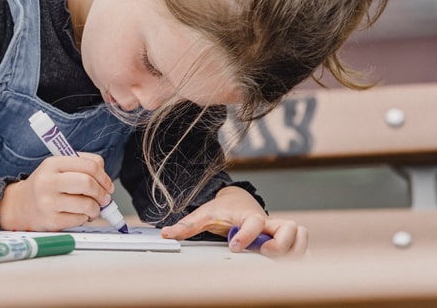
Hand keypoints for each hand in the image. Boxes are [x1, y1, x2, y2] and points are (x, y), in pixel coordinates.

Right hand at [0, 152, 114, 231]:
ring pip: (88, 205)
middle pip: (89, 183)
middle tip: (104, 198)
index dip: (104, 176)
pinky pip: (80, 219)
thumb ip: (81, 166)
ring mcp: (48, 202)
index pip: (89, 165)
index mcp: (52, 164)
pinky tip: (79, 215)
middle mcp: (48, 181)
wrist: (20, 206)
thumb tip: (105, 179)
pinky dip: (85, 218)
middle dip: (102, 193)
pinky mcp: (51, 221)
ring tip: (92, 208)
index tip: (108, 185)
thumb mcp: (58, 168)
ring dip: (96, 208)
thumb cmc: (46, 185)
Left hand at [159, 185, 308, 257]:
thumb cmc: (222, 209)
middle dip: (280, 244)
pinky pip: (304, 245)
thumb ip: (187, 225)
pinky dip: (303, 255)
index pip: (254, 222)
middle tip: (264, 253)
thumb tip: (166, 233)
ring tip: (278, 261)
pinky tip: (293, 269)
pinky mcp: (285, 238)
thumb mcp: (203, 215)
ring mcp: (278, 229)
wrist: (237, 200)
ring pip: (301, 234)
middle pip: (289, 227)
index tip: (235, 246)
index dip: (247, 236)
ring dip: (295, 249)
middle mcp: (267, 221)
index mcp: (247, 215)